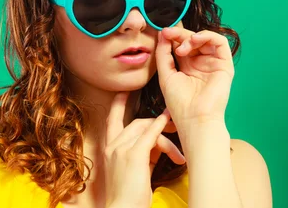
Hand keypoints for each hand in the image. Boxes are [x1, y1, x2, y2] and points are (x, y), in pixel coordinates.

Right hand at [104, 92, 185, 207]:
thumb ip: (143, 153)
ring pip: (147, 128)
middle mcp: (112, 146)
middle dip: (158, 123)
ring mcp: (121, 149)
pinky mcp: (133, 154)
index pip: (111, 120)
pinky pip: (151, 134)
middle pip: (138, 123)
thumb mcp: (135, 169)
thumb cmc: (130, 195)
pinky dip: (162, 127)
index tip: (124, 92)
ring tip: (178, 154)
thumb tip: (159, 141)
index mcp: (109, 149)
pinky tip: (170, 123)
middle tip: (174, 127)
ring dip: (166, 138)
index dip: (118, 105)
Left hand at [155, 25, 234, 130]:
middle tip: (169, 34)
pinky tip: (195, 40)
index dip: (173, 37)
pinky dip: (208, 36)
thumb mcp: (166, 75)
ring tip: (182, 47)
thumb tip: (163, 34)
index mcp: (188, 67)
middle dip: (180, 35)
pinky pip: (221, 42)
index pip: (182, 45)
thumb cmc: (180, 103)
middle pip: (193, 40)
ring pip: (206, 39)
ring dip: (192, 36)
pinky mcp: (225, 65)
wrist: (195, 119)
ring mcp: (213, 64)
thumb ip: (163, 54)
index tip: (163, 33)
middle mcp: (201, 64)